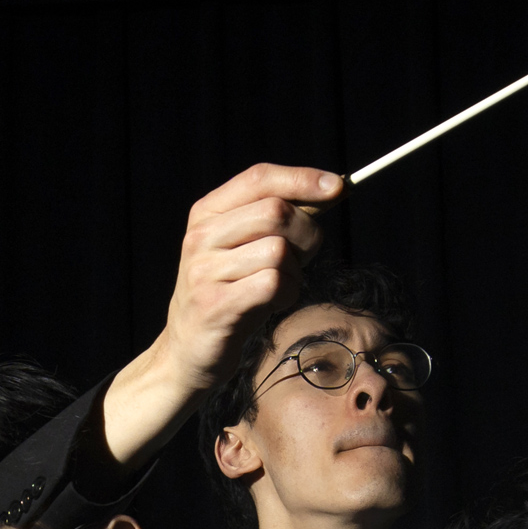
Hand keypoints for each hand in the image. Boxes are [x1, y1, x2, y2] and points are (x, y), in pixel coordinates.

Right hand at [100, 163, 344, 467]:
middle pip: (276, 212)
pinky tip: (275, 303)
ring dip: (296, 272)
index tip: (339, 186)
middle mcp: (202, 236)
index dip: (303, 179)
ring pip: (279, 251)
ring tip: (282, 287)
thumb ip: (281, 218)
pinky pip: (274, 284)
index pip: (260, 177)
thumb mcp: (246, 247)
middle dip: (307, 234)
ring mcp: (206, 271)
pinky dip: (288, 294)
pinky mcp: (217, 304)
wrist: (188, 351)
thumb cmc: (230, 294)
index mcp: (208, 213)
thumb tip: (331, 188)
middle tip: (304, 259)